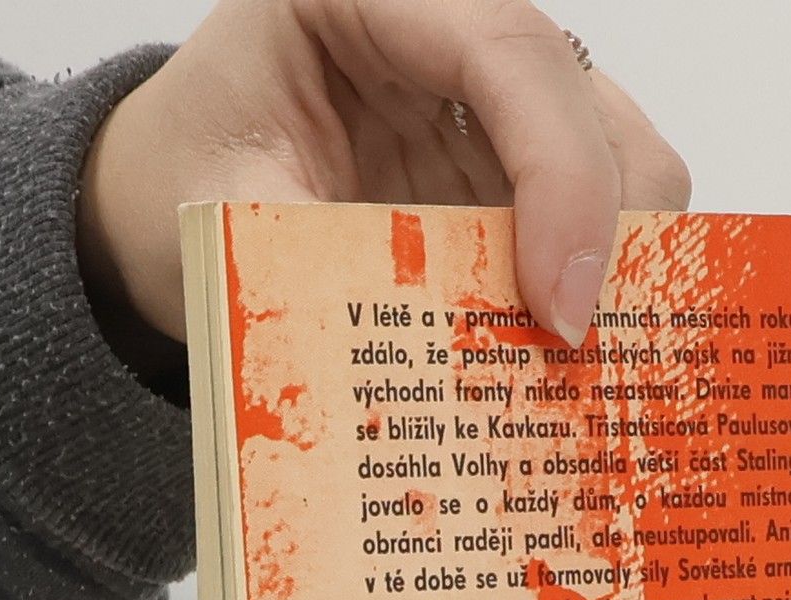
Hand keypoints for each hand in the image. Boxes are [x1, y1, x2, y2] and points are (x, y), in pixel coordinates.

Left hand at [77, 0, 692, 378]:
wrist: (165, 191)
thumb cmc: (188, 178)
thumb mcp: (225, 217)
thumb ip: (325, 268)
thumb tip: (431, 374)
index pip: (508, 48)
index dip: (559, 174)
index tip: (560, 305)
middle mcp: (453, 27)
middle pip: (589, 103)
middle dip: (614, 233)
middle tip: (589, 357)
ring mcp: (497, 99)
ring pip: (622, 158)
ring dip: (624, 271)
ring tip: (593, 372)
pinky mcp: (517, 167)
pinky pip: (600, 217)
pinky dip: (603, 292)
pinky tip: (580, 360)